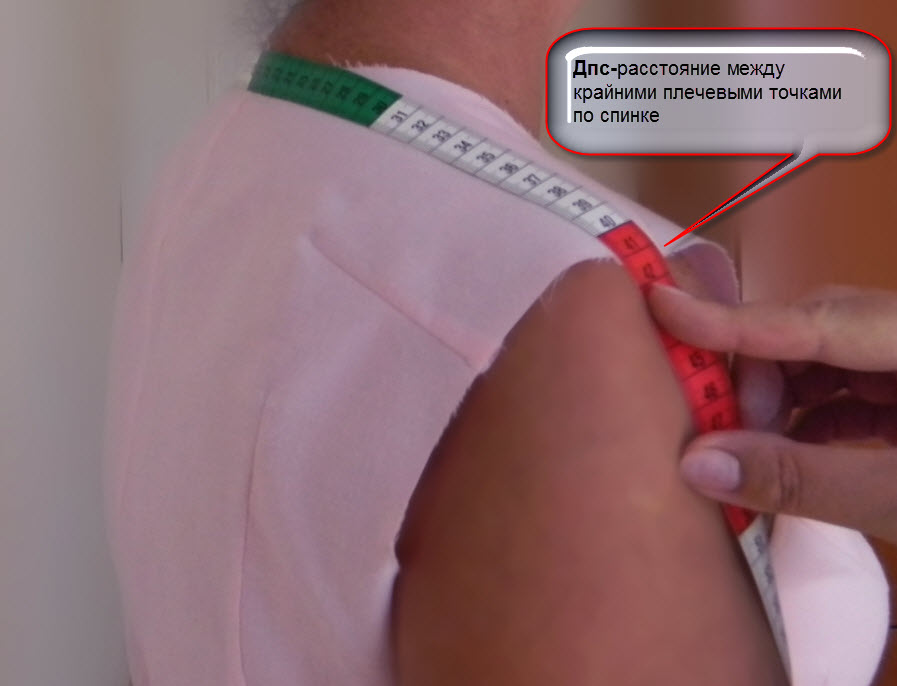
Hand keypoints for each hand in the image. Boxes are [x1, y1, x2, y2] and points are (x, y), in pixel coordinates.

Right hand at [647, 283, 896, 542]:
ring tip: (752, 450)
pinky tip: (781, 455)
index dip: (732, 317)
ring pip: (821, 359)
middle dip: (757, 374)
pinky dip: (803, 420)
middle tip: (724, 432)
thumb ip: (800, 479)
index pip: (817, 318)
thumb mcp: (892, 499)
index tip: (659, 303)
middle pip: (813, 330)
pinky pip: (841, 390)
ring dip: (776, 399)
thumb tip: (694, 464)